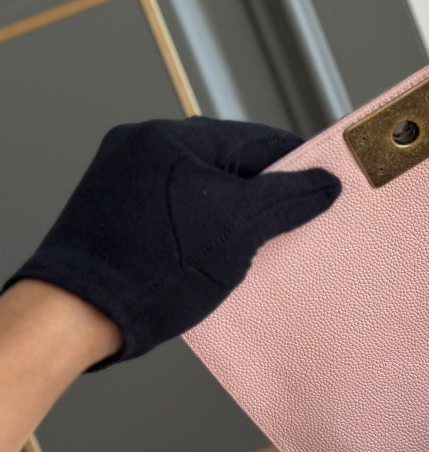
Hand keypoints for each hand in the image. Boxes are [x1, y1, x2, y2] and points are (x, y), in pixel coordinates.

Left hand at [1, 116, 340, 370]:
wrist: (79, 314)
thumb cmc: (154, 269)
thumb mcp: (240, 229)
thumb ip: (289, 199)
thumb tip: (326, 182)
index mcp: (172, 137)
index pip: (256, 141)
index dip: (296, 167)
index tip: (323, 190)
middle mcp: (142, 147)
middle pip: (228, 163)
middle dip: (263, 194)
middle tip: (291, 226)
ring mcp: (124, 178)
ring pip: (202, 187)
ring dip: (233, 213)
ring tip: (253, 247)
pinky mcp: (116, 210)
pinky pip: (175, 207)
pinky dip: (202, 226)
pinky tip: (215, 255)